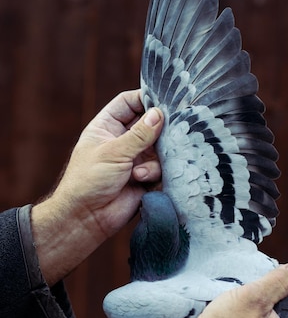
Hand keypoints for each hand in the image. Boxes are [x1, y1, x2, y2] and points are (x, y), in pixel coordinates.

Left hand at [50, 90, 162, 237]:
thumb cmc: (89, 181)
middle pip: (149, 124)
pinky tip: (141, 180)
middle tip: (170, 129)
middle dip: (158, 129)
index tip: (163, 100)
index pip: (128, 103)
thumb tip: (159, 114)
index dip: (144, 98)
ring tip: (139, 171)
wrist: (87, 218)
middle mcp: (123, 140)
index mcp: (107, 127)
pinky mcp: (146, 176)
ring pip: (158, 147)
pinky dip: (153, 172)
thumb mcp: (113, 152)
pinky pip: (160, 167)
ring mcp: (135, 158)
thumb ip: (139, 134)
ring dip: (153, 158)